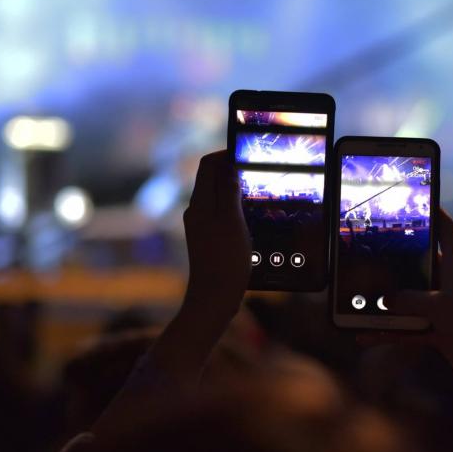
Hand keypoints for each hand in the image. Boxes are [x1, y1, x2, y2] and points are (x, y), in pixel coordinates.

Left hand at [182, 150, 250, 315]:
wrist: (213, 299)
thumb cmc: (224, 261)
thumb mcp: (232, 222)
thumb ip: (229, 192)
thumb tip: (229, 165)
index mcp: (199, 203)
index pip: (208, 165)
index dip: (226, 154)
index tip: (247, 152)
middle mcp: (197, 212)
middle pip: (212, 179)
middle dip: (232, 170)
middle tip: (256, 169)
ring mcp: (202, 226)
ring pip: (218, 196)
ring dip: (235, 188)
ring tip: (256, 190)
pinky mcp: (210, 239)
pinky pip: (221, 213)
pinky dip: (235, 207)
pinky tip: (250, 216)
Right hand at [360, 209, 452, 383]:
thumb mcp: (442, 307)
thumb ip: (410, 300)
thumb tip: (385, 301)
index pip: (446, 229)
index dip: (434, 212)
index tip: (417, 199)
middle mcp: (448, 281)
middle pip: (419, 261)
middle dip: (397, 257)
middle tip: (370, 247)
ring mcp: (441, 305)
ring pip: (408, 296)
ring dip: (386, 300)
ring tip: (359, 294)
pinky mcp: (436, 328)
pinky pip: (405, 327)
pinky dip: (387, 331)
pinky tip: (365, 335)